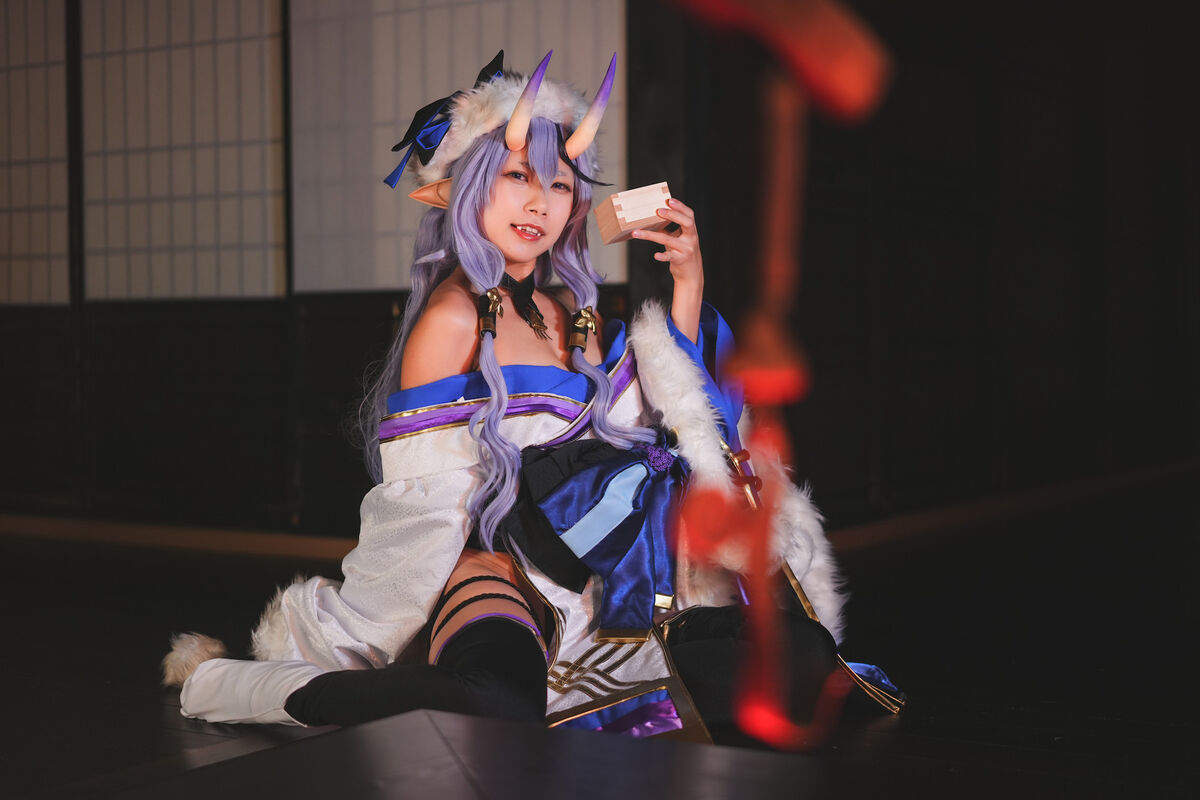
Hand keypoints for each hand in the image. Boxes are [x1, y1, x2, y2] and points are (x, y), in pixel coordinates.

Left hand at [633, 197, 703, 342]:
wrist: (691, 274)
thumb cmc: (682, 252)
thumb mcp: (678, 238)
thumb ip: (669, 228)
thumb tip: (651, 216)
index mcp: (691, 231)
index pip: (689, 215)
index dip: (680, 207)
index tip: (669, 200)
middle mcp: (691, 238)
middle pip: (686, 223)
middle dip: (673, 215)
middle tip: (658, 211)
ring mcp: (686, 249)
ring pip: (668, 239)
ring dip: (650, 235)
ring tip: (636, 232)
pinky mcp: (679, 260)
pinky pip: (669, 256)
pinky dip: (662, 256)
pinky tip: (656, 255)